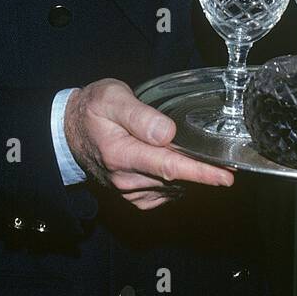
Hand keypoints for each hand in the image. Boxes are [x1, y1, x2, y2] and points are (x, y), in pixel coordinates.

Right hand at [64, 79, 232, 210]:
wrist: (69, 130)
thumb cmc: (93, 109)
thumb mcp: (111, 98)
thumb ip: (139, 115)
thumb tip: (168, 133)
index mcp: (121, 153)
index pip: (169, 166)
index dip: (200, 172)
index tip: (225, 177)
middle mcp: (125, 179)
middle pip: (175, 178)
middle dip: (202, 171)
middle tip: (226, 160)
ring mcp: (128, 191)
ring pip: (172, 187)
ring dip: (189, 176)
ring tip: (203, 159)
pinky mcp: (132, 196)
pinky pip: (164, 194)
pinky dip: (177, 183)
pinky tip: (180, 167)